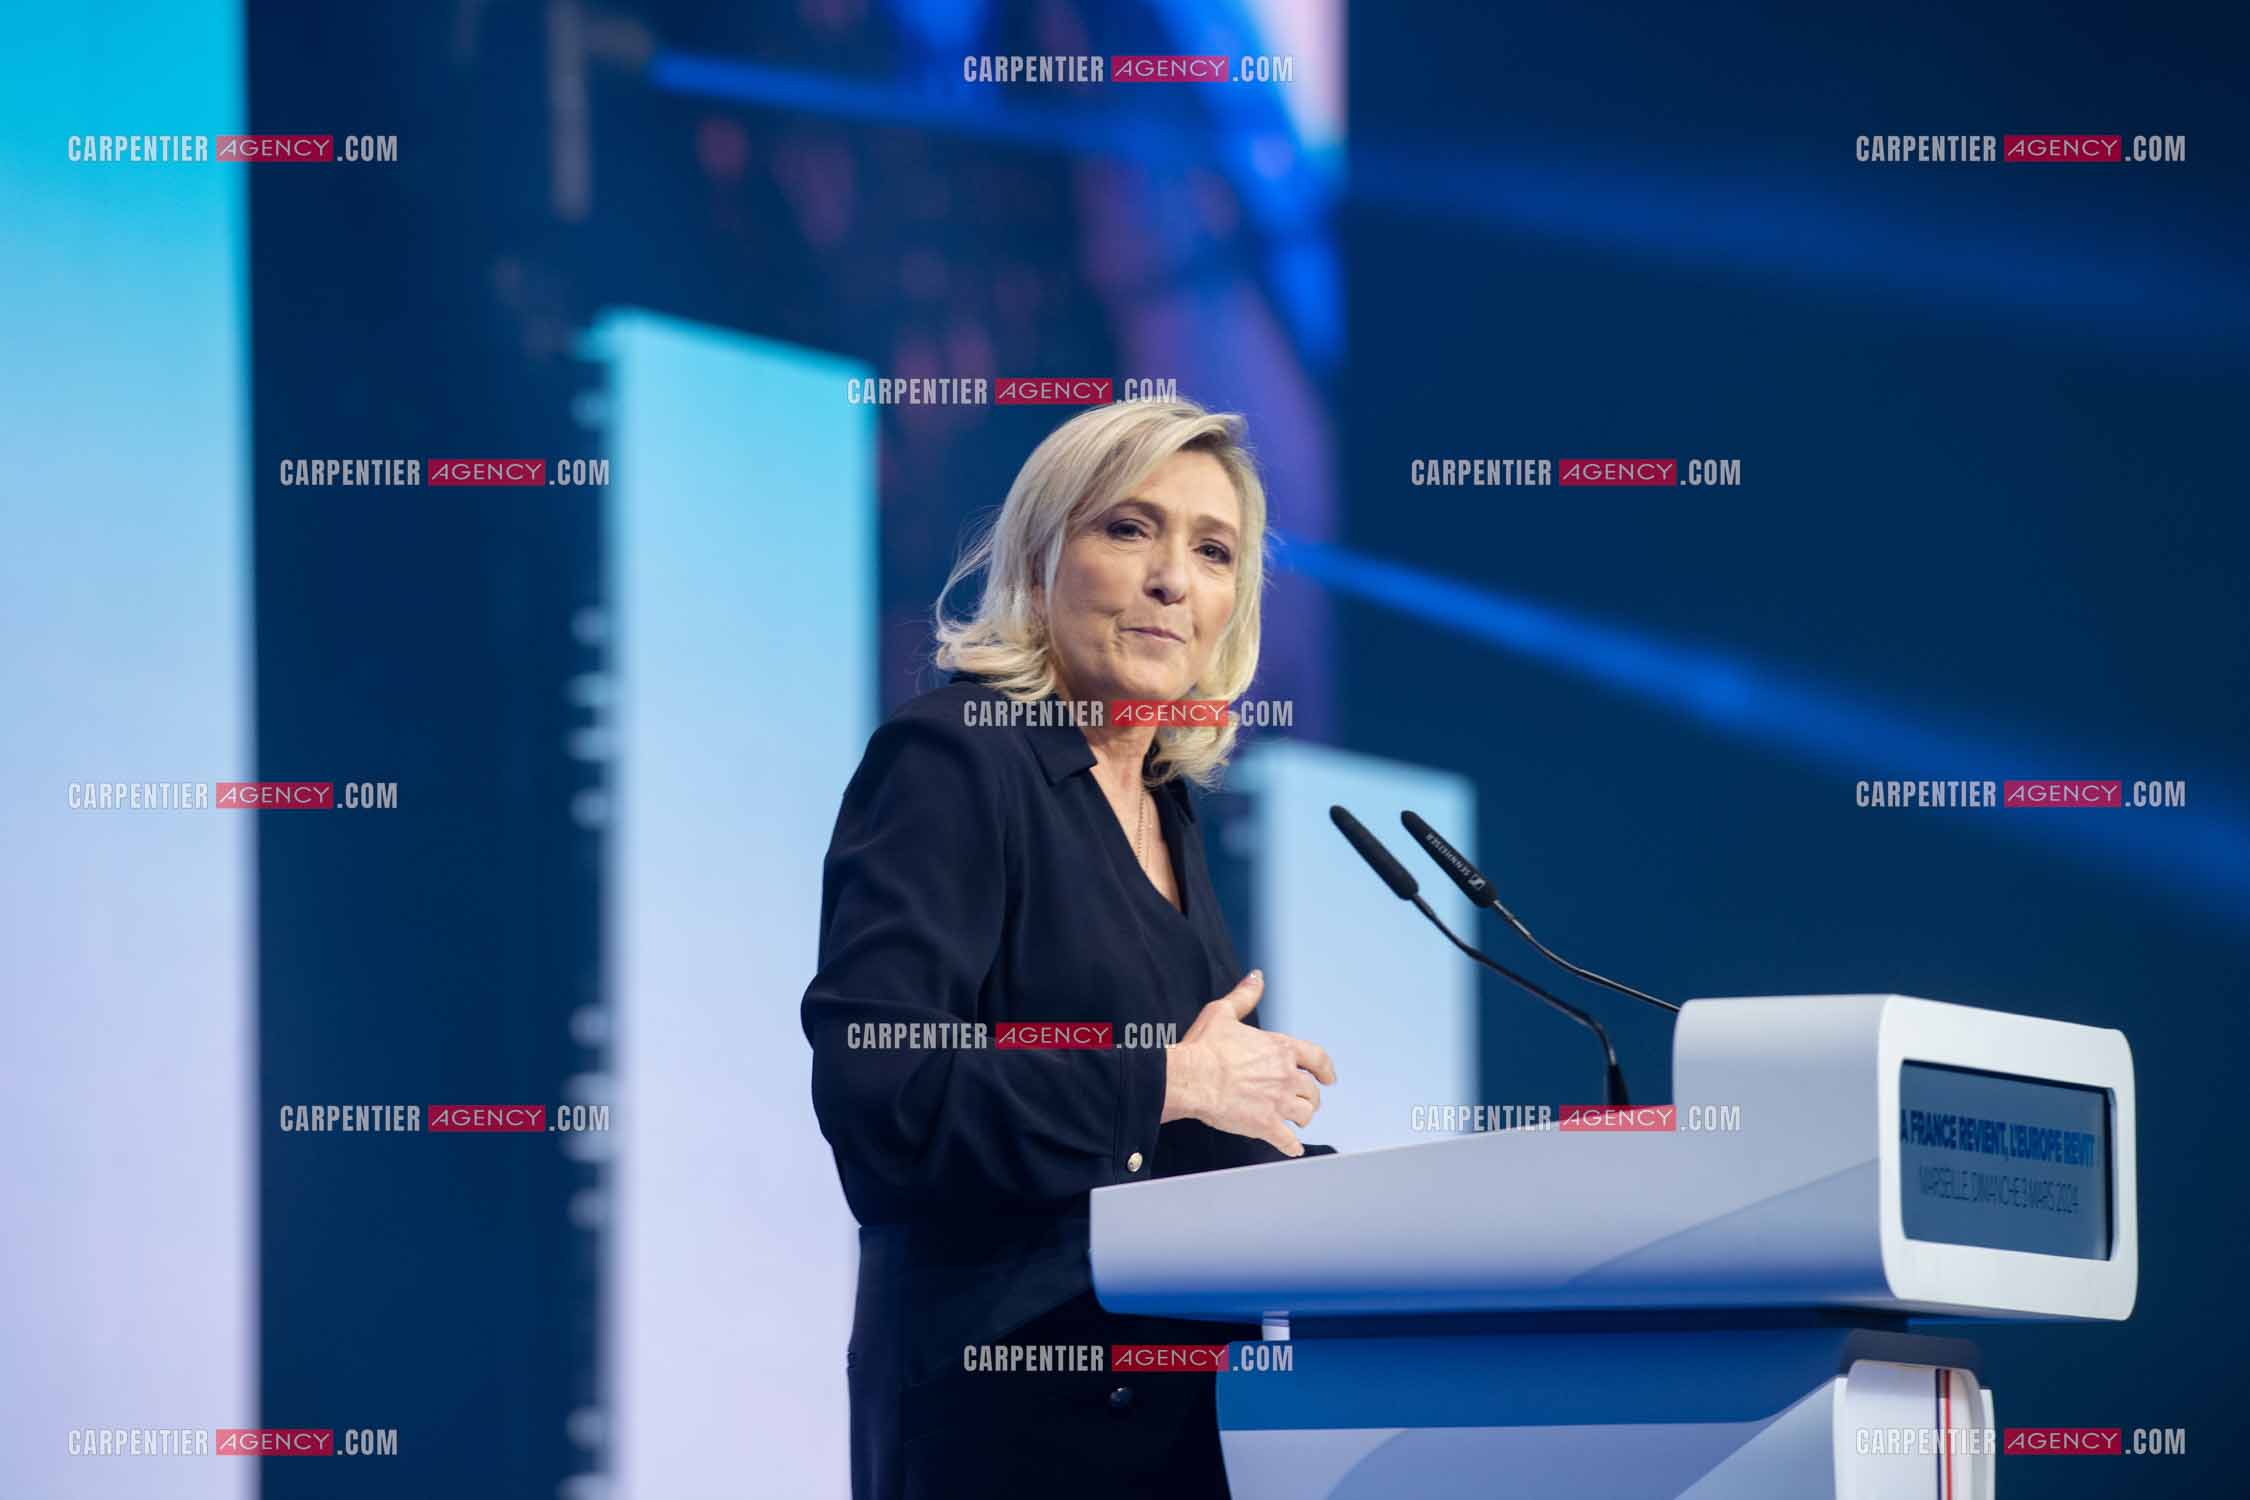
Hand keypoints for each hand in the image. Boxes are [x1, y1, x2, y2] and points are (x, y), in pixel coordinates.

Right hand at [1162, 971, 1336, 1157]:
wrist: (1192, 1078)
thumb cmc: (1204, 1046)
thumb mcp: (1224, 1012)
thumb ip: (1245, 995)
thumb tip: (1257, 977)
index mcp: (1280, 1048)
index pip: (1316, 1058)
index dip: (1326, 1068)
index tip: (1329, 1077)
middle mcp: (1285, 1076)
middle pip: (1311, 1091)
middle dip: (1310, 1097)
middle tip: (1306, 1102)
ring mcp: (1278, 1102)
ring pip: (1304, 1114)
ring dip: (1302, 1118)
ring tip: (1297, 1122)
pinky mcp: (1266, 1125)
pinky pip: (1288, 1142)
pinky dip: (1291, 1147)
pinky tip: (1291, 1148)